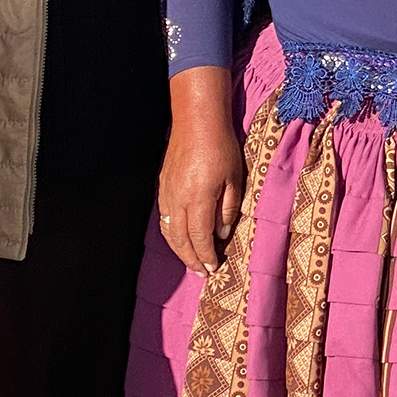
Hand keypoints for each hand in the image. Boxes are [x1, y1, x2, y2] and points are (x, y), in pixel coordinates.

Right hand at [158, 66, 244, 274]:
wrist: (196, 123)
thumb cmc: (222, 149)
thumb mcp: (235, 179)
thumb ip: (228, 209)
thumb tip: (222, 235)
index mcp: (198, 199)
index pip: (199, 237)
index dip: (205, 255)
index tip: (213, 268)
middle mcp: (178, 200)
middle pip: (180, 239)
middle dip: (190, 259)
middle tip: (201, 273)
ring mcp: (166, 193)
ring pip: (168, 230)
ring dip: (178, 249)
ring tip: (191, 261)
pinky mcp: (162, 186)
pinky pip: (163, 218)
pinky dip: (170, 233)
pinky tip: (178, 238)